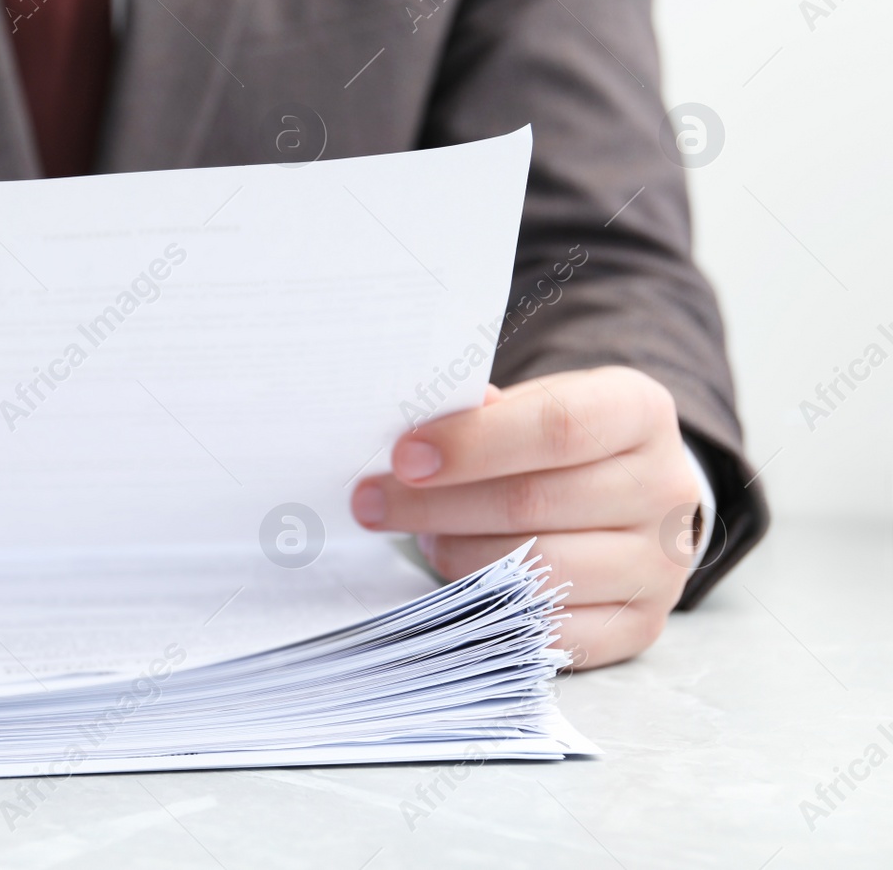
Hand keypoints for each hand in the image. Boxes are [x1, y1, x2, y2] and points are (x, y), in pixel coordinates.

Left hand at [351, 366, 700, 668]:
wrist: (629, 499)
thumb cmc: (560, 445)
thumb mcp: (533, 405)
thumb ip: (484, 415)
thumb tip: (417, 439)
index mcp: (640, 413)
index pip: (557, 426)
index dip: (472, 443)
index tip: (403, 456)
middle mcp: (665, 491)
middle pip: (533, 502)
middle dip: (436, 505)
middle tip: (372, 504)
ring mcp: (662, 566)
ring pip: (537, 570)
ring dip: (456, 555)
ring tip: (421, 536)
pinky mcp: (641, 626)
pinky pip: (551, 632)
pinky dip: (491, 611)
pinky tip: (454, 585)